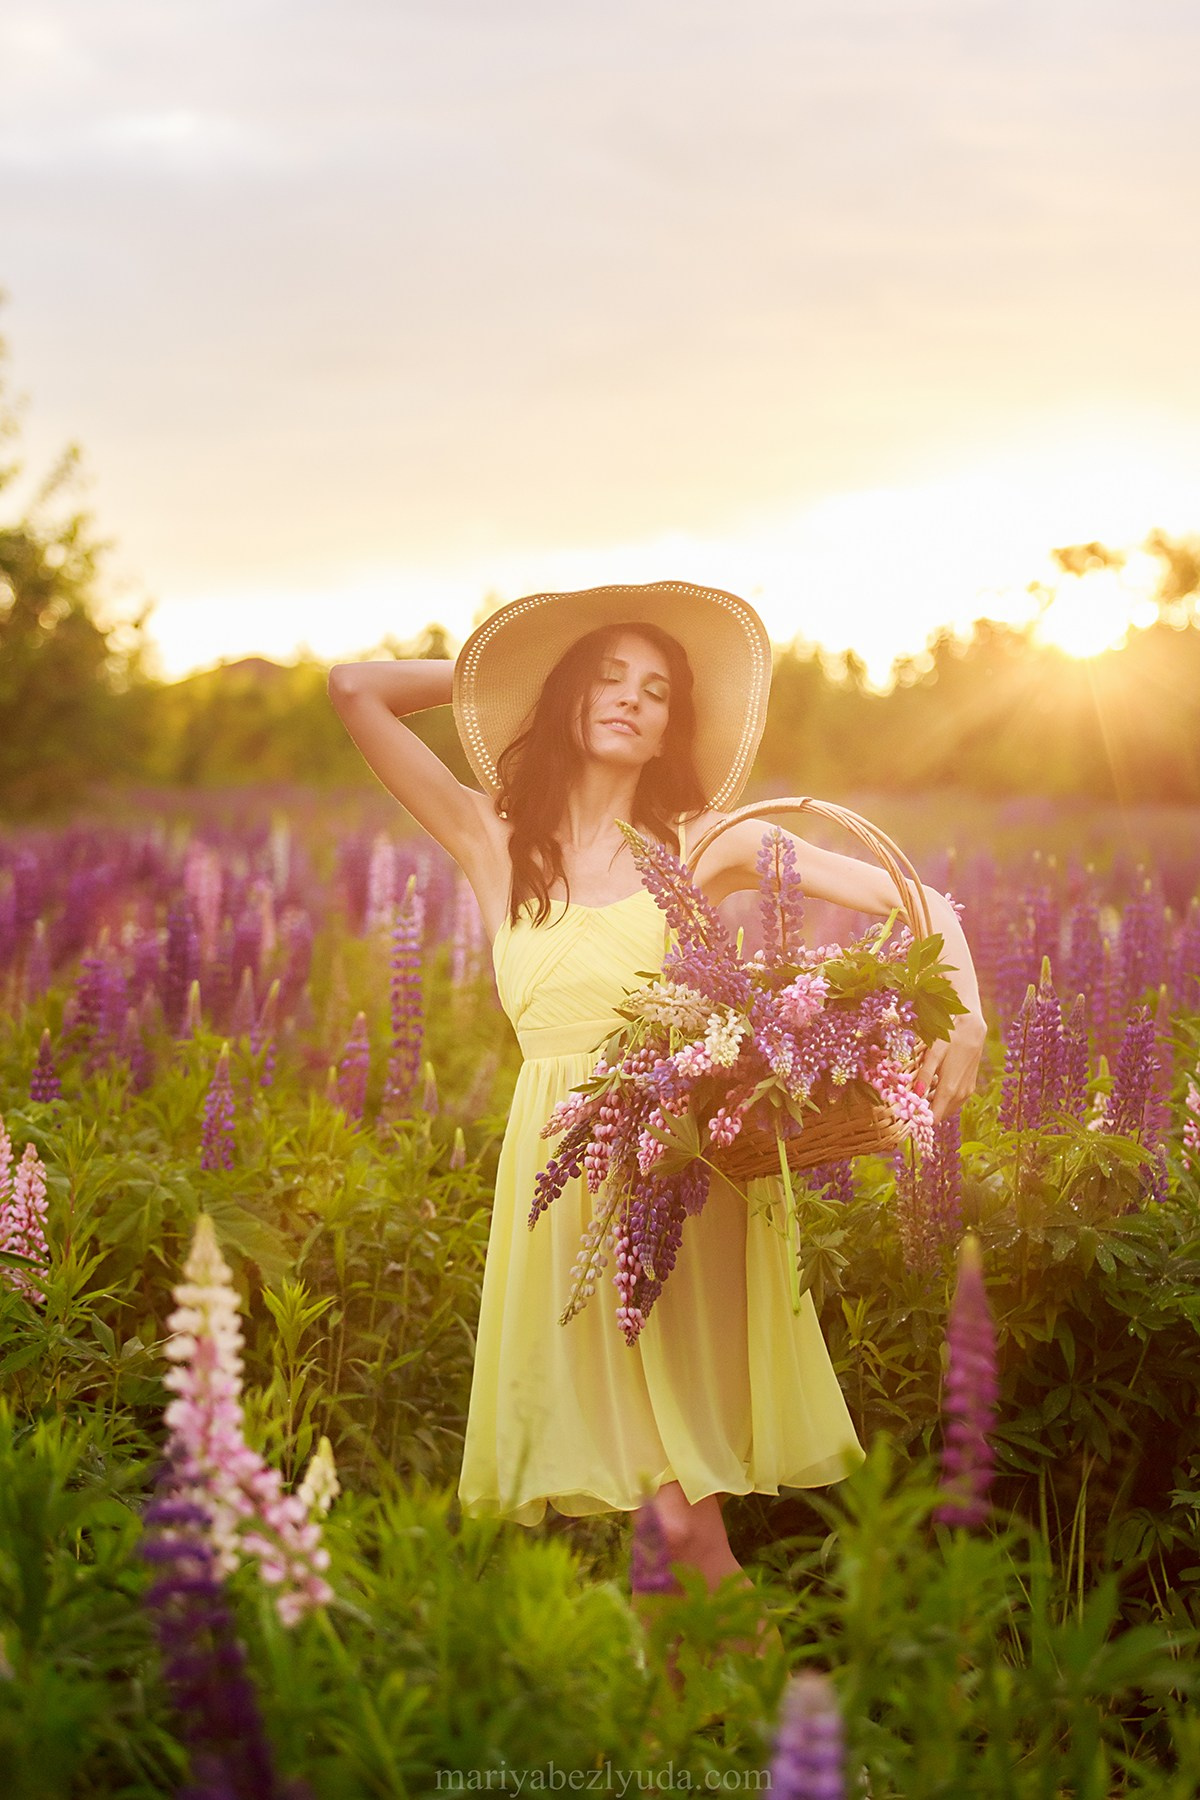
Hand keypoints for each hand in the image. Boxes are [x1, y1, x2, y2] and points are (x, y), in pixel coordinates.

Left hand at [916, 1008, 986, 1122]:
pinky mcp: (971, 1086)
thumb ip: (925, 1076)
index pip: (935, 1117)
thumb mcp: (933, 1054)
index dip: (921, 1119)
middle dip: (927, 1112)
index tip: (909, 1114)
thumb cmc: (950, 1039)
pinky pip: (955, 1101)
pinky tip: (935, 1088)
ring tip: (921, 1095)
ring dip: (936, 1106)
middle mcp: (960, 1095)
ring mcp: (967, 1091)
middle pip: (941, 1115)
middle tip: (912, 1103)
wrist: (973, 1029)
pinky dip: (944, 1100)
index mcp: (950, 1089)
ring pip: (949, 1109)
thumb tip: (916, 1095)